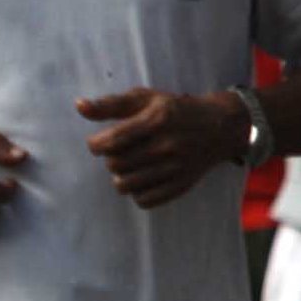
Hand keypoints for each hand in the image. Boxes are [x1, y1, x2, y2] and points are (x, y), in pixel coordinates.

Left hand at [79, 87, 243, 208]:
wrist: (221, 126)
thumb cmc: (174, 110)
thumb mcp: (145, 98)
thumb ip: (110, 104)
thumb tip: (79, 106)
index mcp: (156, 120)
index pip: (110, 142)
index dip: (96, 145)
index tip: (101, 142)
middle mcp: (167, 145)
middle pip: (114, 165)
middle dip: (111, 159)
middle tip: (122, 151)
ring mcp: (176, 168)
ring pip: (125, 185)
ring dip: (121, 177)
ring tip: (130, 165)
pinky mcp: (182, 185)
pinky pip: (144, 201)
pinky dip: (137, 192)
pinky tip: (144, 178)